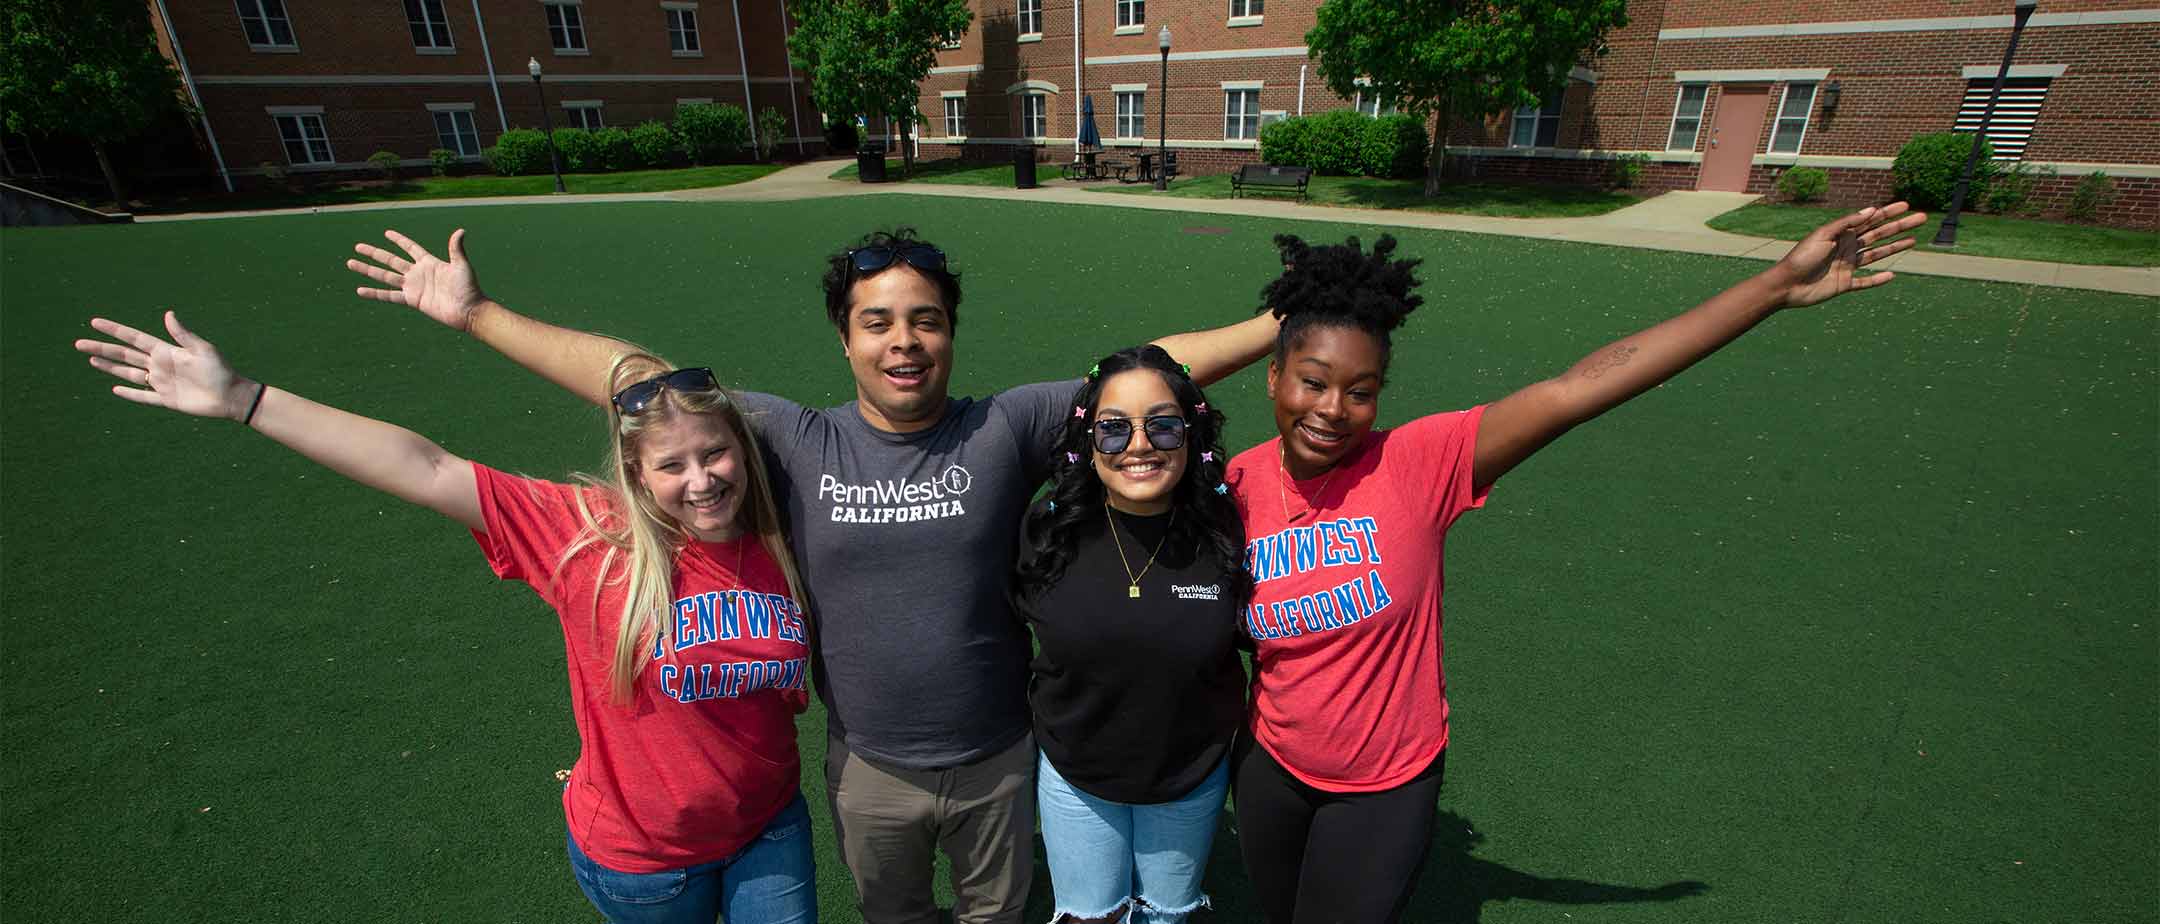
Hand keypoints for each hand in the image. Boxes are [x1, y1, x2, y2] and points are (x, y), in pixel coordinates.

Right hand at [75, 312, 256, 420]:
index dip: (114, 331)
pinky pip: (143, 397)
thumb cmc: (221, 370)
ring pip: (130, 373)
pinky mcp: (166, 400)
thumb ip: (183, 334)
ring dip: (110, 367)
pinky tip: (115, 389)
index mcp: (166, 351)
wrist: (231, 396)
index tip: (95, 322)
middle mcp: (160, 365)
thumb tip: (168, 314)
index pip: (134, 338)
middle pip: (124, 355)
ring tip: (91, 359)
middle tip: (79, 343)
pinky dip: (130, 394)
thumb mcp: (202, 349)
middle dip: (102, 348)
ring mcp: (162, 383)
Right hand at [347, 228, 486, 330]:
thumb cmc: (469, 288)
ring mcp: (413, 287)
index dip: (399, 240)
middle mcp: (418, 273)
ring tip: (351, 263)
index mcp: (429, 262)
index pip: (410, 248)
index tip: (386, 233)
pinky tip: (360, 290)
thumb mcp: (462, 266)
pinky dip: (374, 293)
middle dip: (374, 253)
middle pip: (391, 260)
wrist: (468, 311)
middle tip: (357, 246)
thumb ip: (456, 249)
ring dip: (368, 270)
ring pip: (385, 276)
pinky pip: (389, 296)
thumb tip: (460, 231)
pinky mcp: (411, 300)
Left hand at [1763, 202, 1927, 308]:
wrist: (1786, 285)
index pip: (1870, 220)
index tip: (1906, 205)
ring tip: (1914, 240)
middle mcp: (1846, 248)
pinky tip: (1892, 275)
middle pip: (1879, 235)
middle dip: (1899, 226)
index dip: (1888, 212)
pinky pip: (1865, 282)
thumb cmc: (1801, 257)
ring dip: (1895, 247)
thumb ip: (1846, 223)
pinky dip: (1878, 280)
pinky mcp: (1844, 284)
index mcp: (1841, 234)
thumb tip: (1871, 210)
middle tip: (1921, 218)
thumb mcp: (1823, 235)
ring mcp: (1846, 266)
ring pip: (1876, 255)